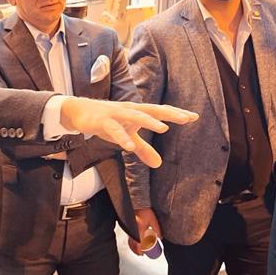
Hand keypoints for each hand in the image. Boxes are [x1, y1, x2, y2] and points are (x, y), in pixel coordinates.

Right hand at [59, 99, 196, 167]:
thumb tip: (159, 164)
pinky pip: (114, 130)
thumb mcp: (128, 137)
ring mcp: (116, 114)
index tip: (194, 116)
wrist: (80, 113)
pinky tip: (129, 146)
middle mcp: (130, 110)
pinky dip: (122, 137)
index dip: (177, 114)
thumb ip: (143, 149)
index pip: (160, 112)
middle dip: (170, 114)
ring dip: (149, 122)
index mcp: (138, 112)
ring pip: (135, 116)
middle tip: (186, 118)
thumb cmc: (108, 123)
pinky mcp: (103, 121)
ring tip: (163, 128)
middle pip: (153, 110)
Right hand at [129, 207, 161, 255]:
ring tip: (138, 251)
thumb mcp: (153, 220)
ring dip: (134, 247)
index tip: (143, 254)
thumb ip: (157, 229)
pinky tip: (134, 243)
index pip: (139, 243)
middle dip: (137, 250)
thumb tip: (160, 238)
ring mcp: (130, 229)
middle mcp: (133, 230)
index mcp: (140, 229)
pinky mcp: (129, 227)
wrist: (137, 204)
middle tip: (141, 254)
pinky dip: (131, 242)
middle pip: (133, 244)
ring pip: (130, 241)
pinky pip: (129, 237)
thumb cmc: (145, 210)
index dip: (140, 250)